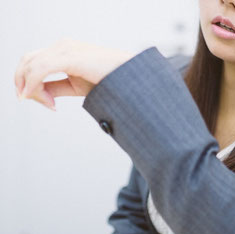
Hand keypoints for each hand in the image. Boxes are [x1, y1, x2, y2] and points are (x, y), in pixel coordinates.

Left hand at [14, 37, 134, 110]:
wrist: (130, 77)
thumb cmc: (110, 82)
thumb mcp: (76, 86)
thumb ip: (56, 88)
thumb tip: (38, 95)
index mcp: (64, 49)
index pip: (34, 61)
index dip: (28, 81)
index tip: (47, 104)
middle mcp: (63, 45)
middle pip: (28, 61)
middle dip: (22, 83)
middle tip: (31, 101)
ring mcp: (65, 49)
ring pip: (31, 66)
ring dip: (30, 87)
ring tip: (48, 105)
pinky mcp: (69, 57)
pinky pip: (40, 71)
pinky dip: (35, 86)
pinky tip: (48, 102)